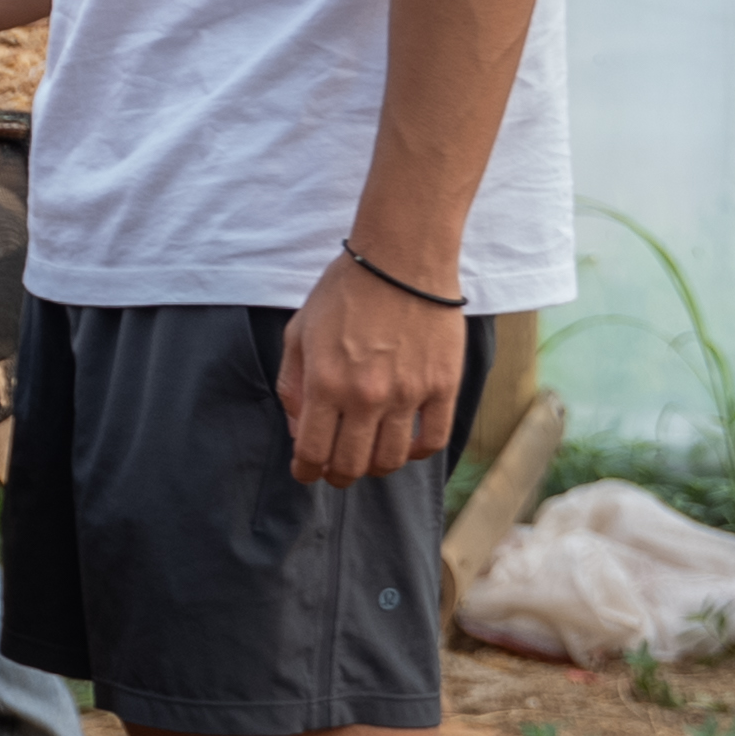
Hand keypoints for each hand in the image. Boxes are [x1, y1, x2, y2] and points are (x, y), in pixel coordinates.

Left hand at [277, 246, 464, 484]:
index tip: (307, 473)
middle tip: (336, 471)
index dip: (307, 471)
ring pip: (391, 460)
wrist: (401, 259)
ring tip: (369, 457)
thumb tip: (297, 429)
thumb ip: (292, 384)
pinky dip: (417, 452)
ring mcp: (407, 395)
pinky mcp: (442, 387)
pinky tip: (406, 443)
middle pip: (351, 465)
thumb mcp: (299, 331)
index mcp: (324, 383)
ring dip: (375, 467)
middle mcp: (365, 396)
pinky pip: (433, 441)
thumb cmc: (345, 291)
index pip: (312, 452)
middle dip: (337, 476)